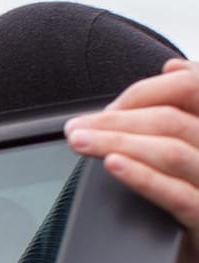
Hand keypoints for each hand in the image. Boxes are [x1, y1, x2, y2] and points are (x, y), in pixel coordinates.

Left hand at [66, 58, 198, 262]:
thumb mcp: (194, 150)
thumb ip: (182, 110)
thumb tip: (171, 68)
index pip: (189, 89)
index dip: (142, 93)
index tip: (103, 109)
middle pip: (171, 120)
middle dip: (116, 121)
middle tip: (75, 128)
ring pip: (171, 151)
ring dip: (117, 142)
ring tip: (79, 142)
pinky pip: (176, 194)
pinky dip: (142, 177)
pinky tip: (113, 166)